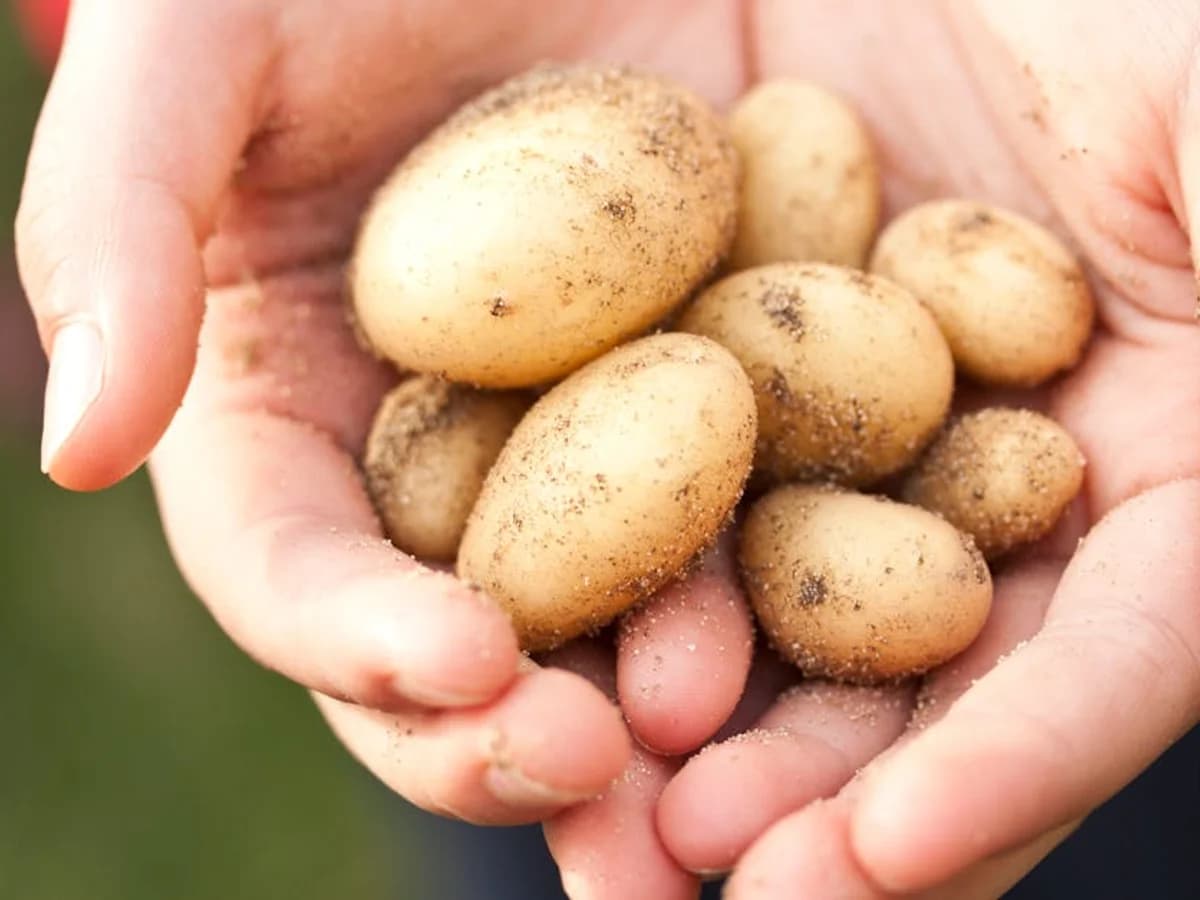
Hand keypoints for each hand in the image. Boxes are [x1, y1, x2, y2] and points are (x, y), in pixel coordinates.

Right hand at [14, 0, 751, 828]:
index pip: (293, 563)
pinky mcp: (727, 398)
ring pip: (615, 617)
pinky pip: (765, 509)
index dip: (353, 634)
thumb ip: (117, 227)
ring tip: (722, 776)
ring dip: (669, 717)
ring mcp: (589, 443)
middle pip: (456, 641)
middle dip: (509, 732)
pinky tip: (857, 642)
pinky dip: (803, 587)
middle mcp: (441, 459)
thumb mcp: (198, 48)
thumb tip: (80, 449)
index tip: (454, 663)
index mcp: (291, 409)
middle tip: (595, 774)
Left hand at [636, 3, 1199, 896]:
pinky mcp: (731, 362)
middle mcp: (997, 464)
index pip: (1102, 658)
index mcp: (1155, 454)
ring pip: (778, 607)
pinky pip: (659, 486)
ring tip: (606, 826)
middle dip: (814, 796)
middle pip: (917, 675)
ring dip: (691, 730)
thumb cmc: (1143, 20)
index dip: (1004, 766)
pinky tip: (523, 656)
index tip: (882, 861)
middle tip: (696, 877)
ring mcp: (856, 421)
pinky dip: (609, 576)